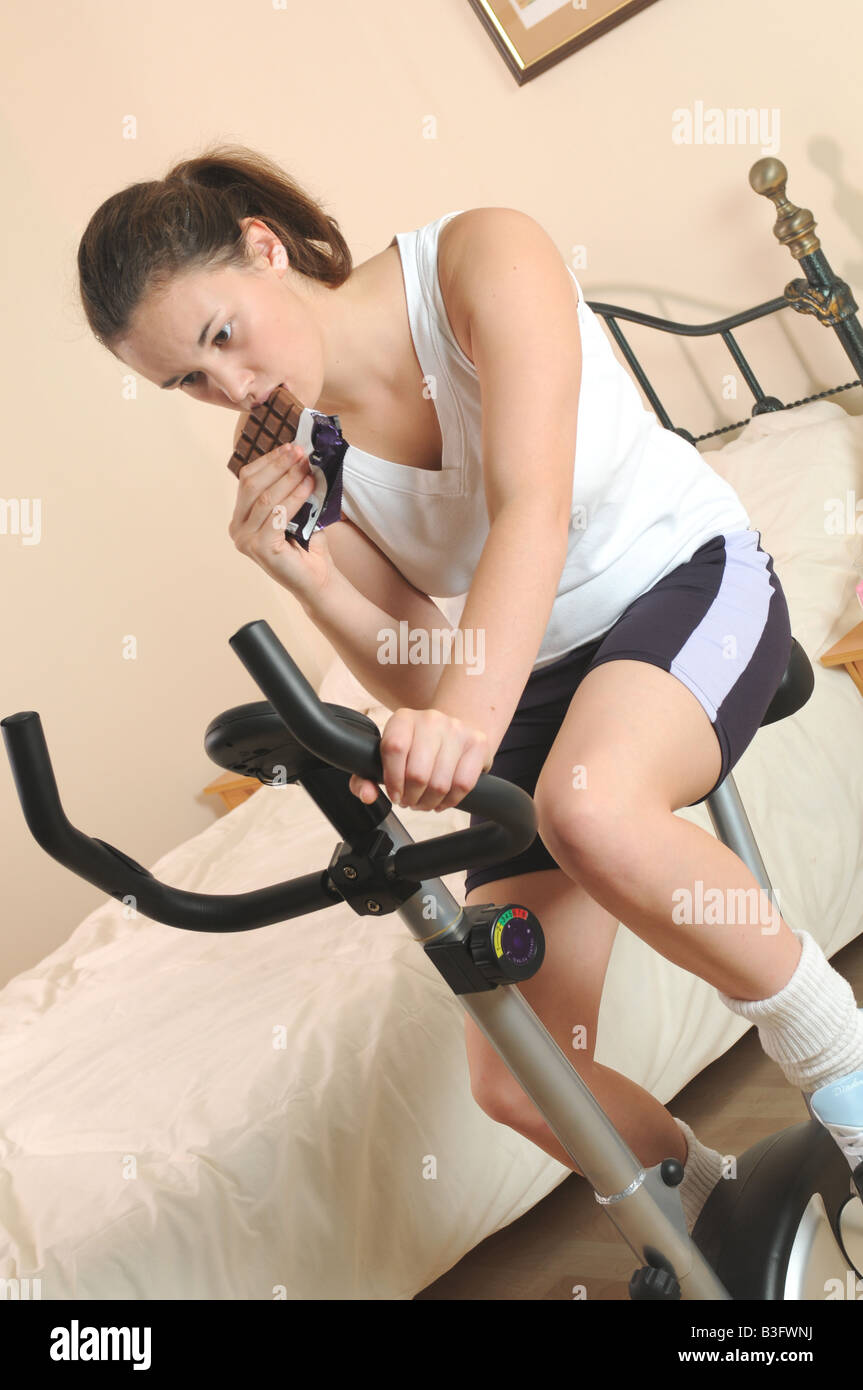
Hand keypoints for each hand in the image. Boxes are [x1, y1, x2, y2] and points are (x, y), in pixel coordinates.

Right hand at [229, 442, 335, 604]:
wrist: (317, 579)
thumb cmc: (306, 546)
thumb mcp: (295, 510)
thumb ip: (289, 488)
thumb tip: (299, 457)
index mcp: (240, 518)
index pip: (247, 479)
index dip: (269, 460)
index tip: (291, 447)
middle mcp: (237, 529)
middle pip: (251, 485)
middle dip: (277, 464)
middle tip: (299, 451)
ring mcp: (246, 540)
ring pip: (265, 498)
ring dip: (289, 478)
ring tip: (308, 467)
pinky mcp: (260, 547)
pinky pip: (277, 514)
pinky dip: (295, 496)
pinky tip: (309, 486)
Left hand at [349, 708, 491, 812]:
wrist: (454, 728)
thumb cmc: (415, 749)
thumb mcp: (386, 757)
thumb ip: (365, 778)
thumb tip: (367, 795)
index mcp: (403, 718)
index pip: (394, 749)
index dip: (392, 780)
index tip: (395, 794)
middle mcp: (430, 719)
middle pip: (418, 773)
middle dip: (411, 797)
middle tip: (410, 801)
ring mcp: (457, 730)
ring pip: (440, 783)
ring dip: (429, 802)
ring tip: (424, 801)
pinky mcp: (477, 743)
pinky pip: (463, 784)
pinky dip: (451, 800)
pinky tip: (442, 799)